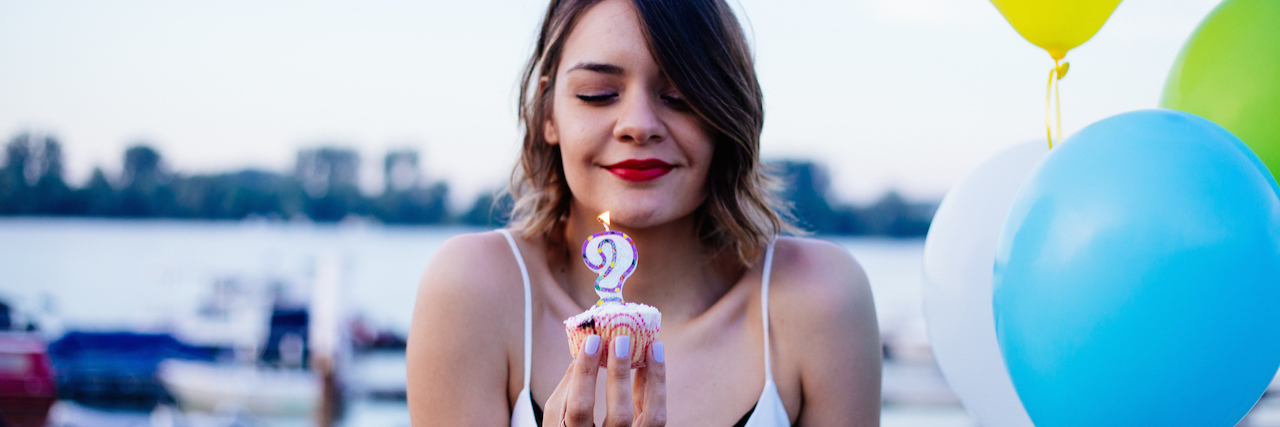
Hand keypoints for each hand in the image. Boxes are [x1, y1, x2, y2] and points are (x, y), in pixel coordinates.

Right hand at [544, 334, 666, 426]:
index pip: (579, 408)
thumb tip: (584, 351)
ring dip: (655, 379)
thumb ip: (567, 387)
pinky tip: (652, 359)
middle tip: (621, 340)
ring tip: (654, 346)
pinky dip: (655, 385)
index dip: (585, 375)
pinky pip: (656, 414)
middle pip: (619, 416)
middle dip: (620, 375)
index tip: (592, 341)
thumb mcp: (555, 415)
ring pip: (652, 418)